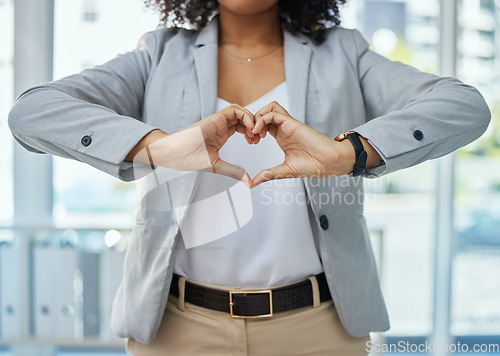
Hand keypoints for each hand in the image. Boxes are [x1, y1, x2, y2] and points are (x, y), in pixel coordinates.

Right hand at [126, 104, 256, 186]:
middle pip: (243, 118)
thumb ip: (234, 171)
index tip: (256, 142)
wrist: (176, 153)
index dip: (252, 133)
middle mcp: (221, 126)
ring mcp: (218, 121)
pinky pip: (234, 109)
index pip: (241, 127)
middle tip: (259, 137)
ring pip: (240, 111)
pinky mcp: (215, 117)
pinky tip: (249, 128)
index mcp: (221, 135)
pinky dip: (245, 115)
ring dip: (251, 119)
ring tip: (254, 133)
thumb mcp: (217, 166)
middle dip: (255, 125)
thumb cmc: (190, 158)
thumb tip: (248, 181)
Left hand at [251, 101, 355, 186]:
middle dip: (252, 122)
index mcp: (282, 137)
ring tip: (254, 131)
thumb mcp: (284, 171)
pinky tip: (258, 131)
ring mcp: (288, 125)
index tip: (250, 142)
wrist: (329, 162)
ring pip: (269, 108)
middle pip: (264, 113)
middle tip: (250, 136)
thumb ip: (268, 175)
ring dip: (257, 117)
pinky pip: (273, 113)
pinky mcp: (292, 123)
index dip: (253, 131)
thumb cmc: (313, 165)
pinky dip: (262, 119)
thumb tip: (253, 183)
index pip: (263, 125)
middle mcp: (284, 129)